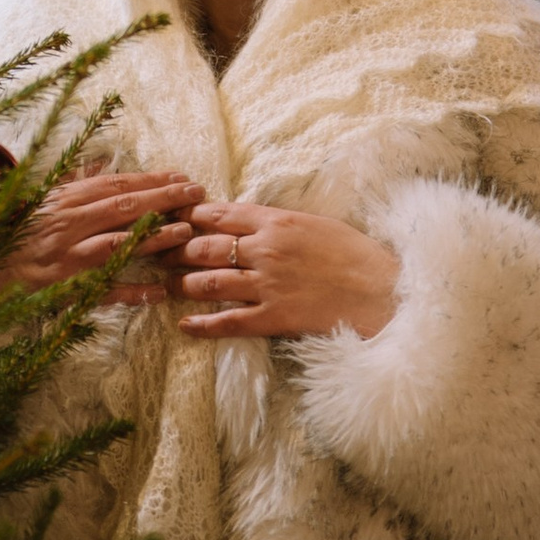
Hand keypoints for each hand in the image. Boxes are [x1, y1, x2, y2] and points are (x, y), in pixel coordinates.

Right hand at [0, 171, 201, 304]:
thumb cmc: (17, 231)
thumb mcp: (44, 200)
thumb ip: (75, 183)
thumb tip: (103, 161)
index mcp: (66, 200)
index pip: (116, 185)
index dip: (151, 180)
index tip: (181, 177)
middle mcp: (69, 224)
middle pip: (123, 206)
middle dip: (163, 199)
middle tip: (196, 194)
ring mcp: (68, 256)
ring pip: (117, 243)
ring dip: (154, 237)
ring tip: (186, 232)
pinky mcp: (65, 287)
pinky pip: (103, 290)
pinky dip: (132, 292)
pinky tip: (159, 292)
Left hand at [175, 200, 400, 340]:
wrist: (382, 290)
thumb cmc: (354, 254)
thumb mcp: (314, 224)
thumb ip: (277, 222)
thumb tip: (248, 220)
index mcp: (276, 222)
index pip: (219, 213)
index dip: (188, 215)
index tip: (170, 216)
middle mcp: (265, 250)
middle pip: (205, 246)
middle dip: (176, 249)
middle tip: (157, 253)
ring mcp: (268, 285)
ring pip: (210, 282)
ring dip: (183, 284)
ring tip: (167, 285)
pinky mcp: (275, 317)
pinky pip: (229, 322)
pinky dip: (203, 325)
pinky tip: (185, 326)